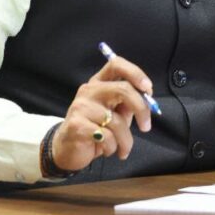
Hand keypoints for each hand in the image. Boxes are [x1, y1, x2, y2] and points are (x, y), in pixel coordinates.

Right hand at [51, 54, 152, 171]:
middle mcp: (89, 90)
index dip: (135, 73)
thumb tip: (147, 100)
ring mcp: (81, 107)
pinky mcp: (77, 125)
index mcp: (99, 82)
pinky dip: (112, 148)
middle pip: (122, 89)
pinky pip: (107, 137)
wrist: (66, 149)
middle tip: (146, 127)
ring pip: (117, 121)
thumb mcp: (113, 114)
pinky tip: (107, 150)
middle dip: (141, 109)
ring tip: (121, 149)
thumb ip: (127, 104)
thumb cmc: (95, 129)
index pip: (116, 64)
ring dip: (126, 141)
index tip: (148, 89)